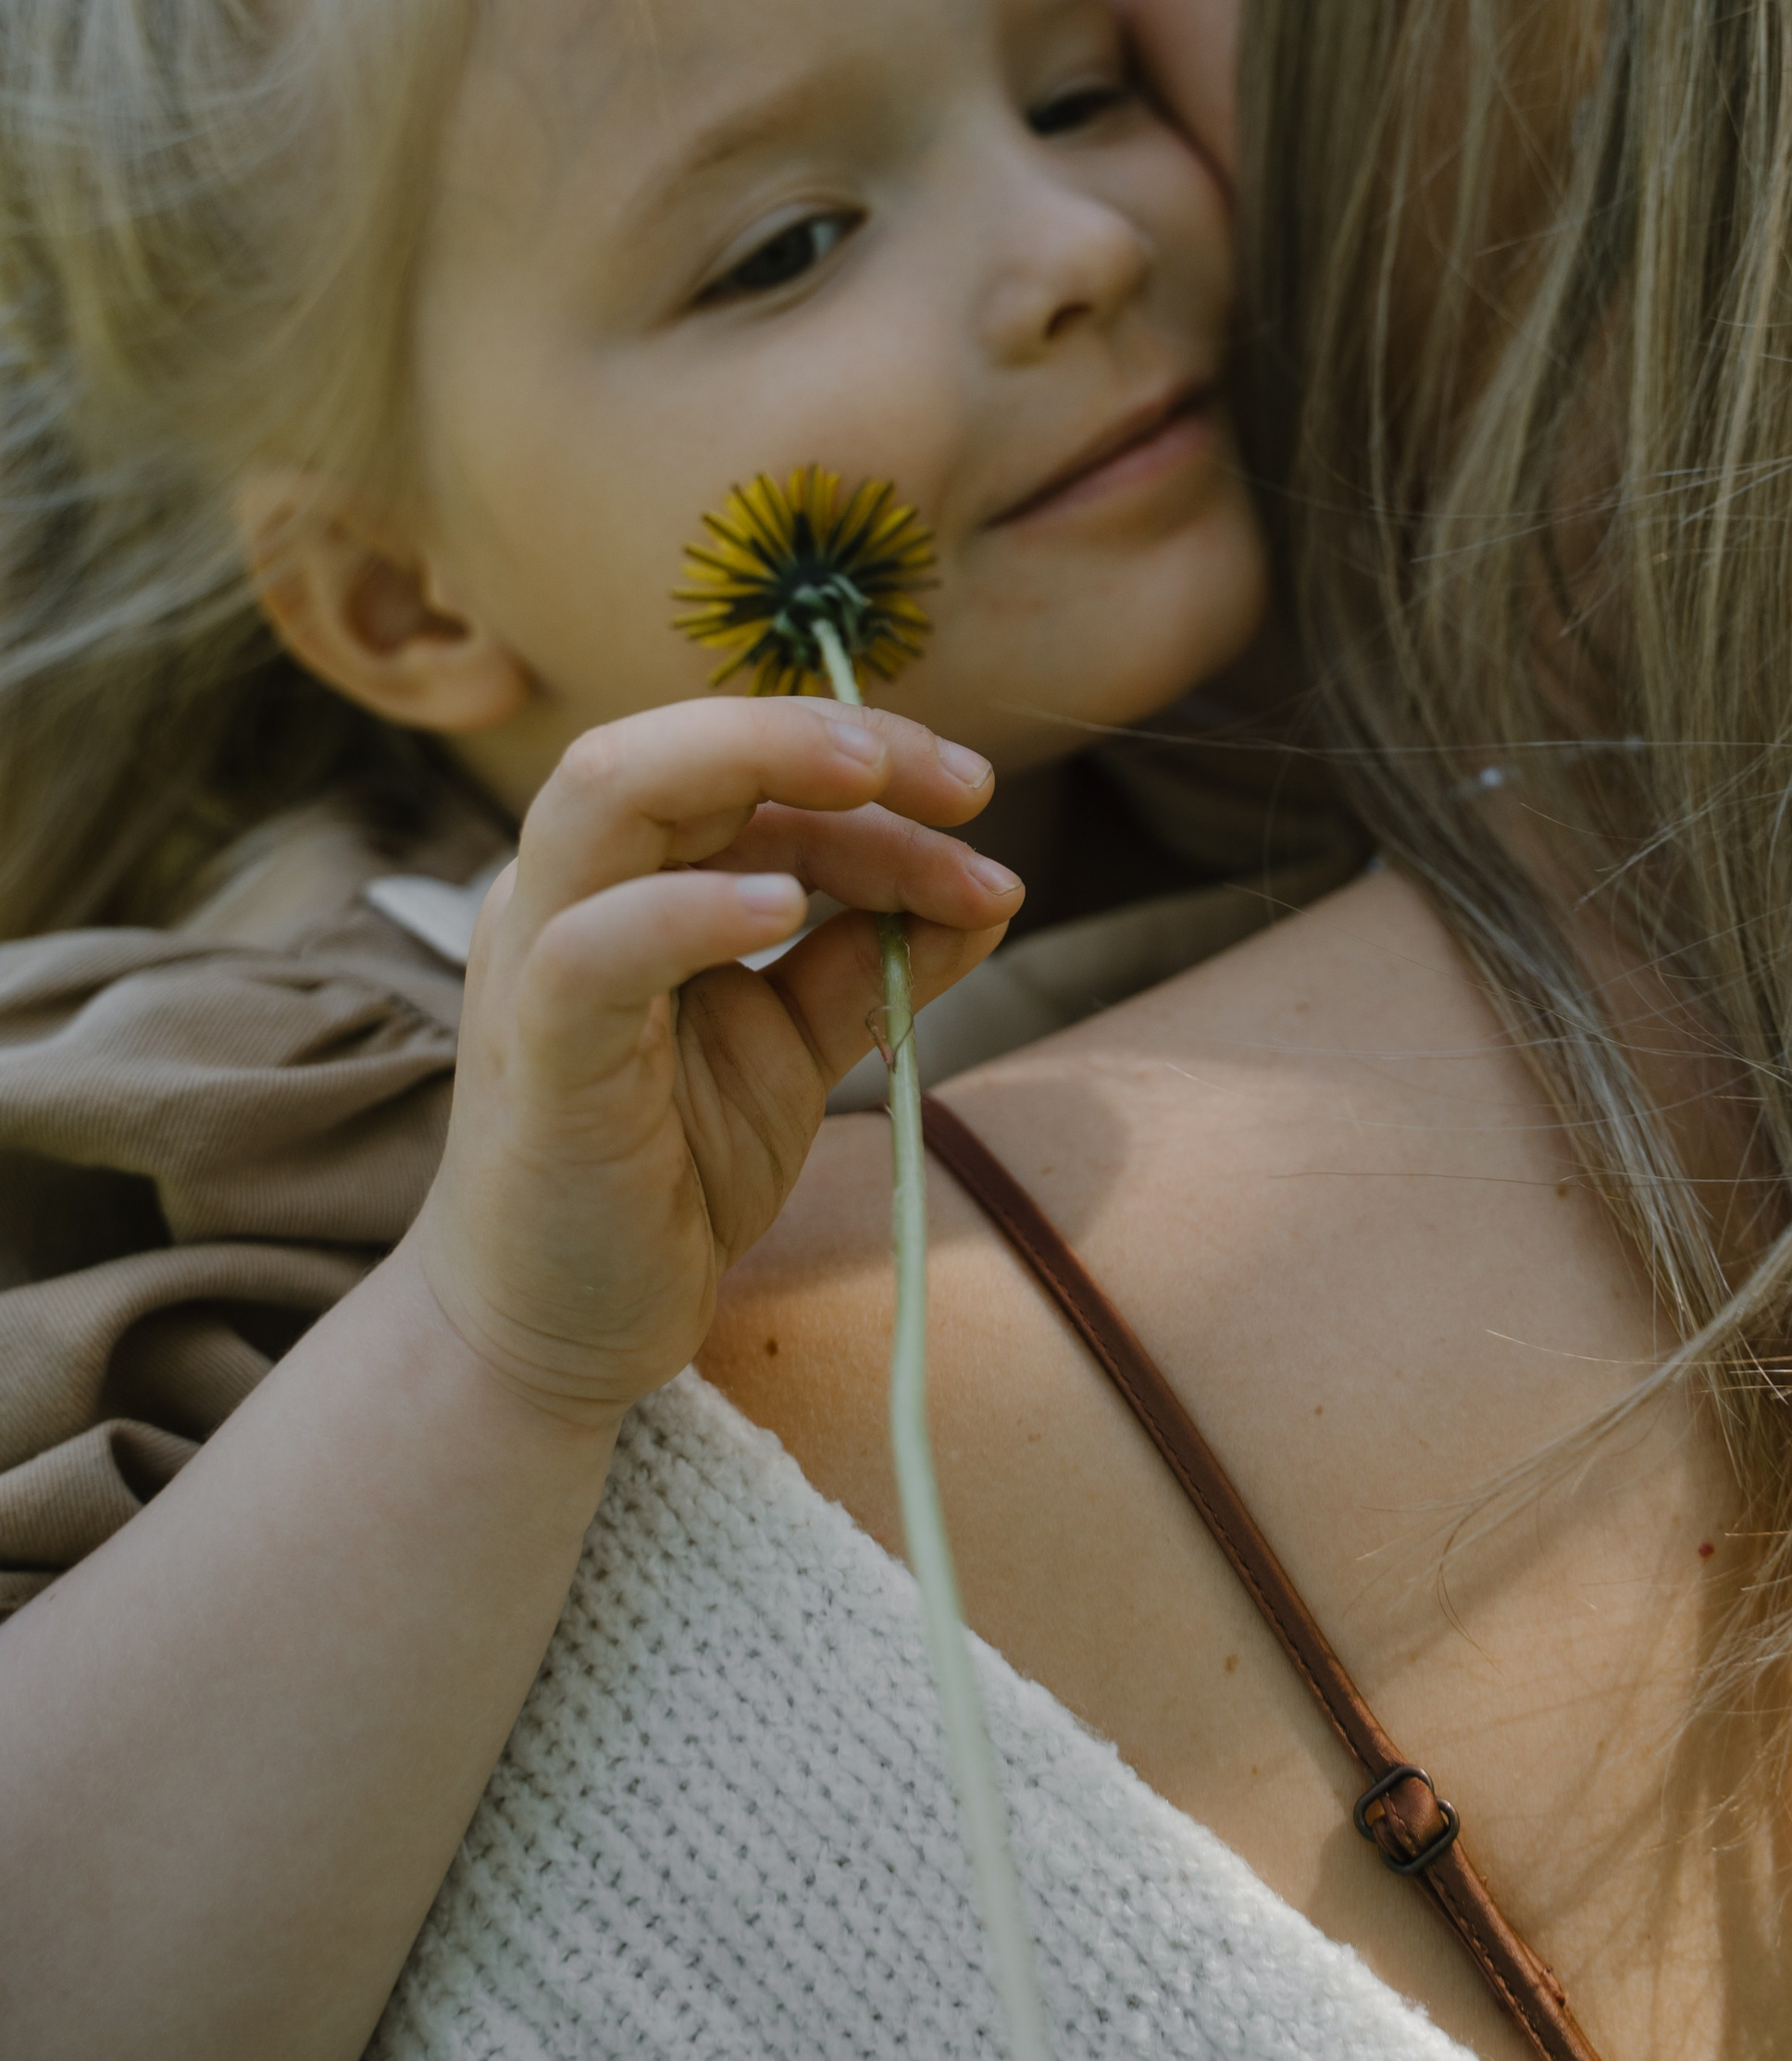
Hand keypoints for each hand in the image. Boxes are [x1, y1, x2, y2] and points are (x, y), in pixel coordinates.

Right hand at [409, 695, 1018, 1419]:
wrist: (564, 1326)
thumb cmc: (669, 1171)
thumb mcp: (797, 1046)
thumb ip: (871, 961)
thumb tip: (987, 892)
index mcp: (625, 875)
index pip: (744, 774)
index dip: (872, 773)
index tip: (978, 806)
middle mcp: (565, 891)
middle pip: (672, 744)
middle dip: (818, 735)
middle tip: (958, 782)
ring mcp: (535, 961)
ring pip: (608, 794)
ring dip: (751, 764)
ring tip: (875, 786)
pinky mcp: (537, 1052)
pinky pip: (592, 948)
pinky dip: (688, 910)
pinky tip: (784, 909)